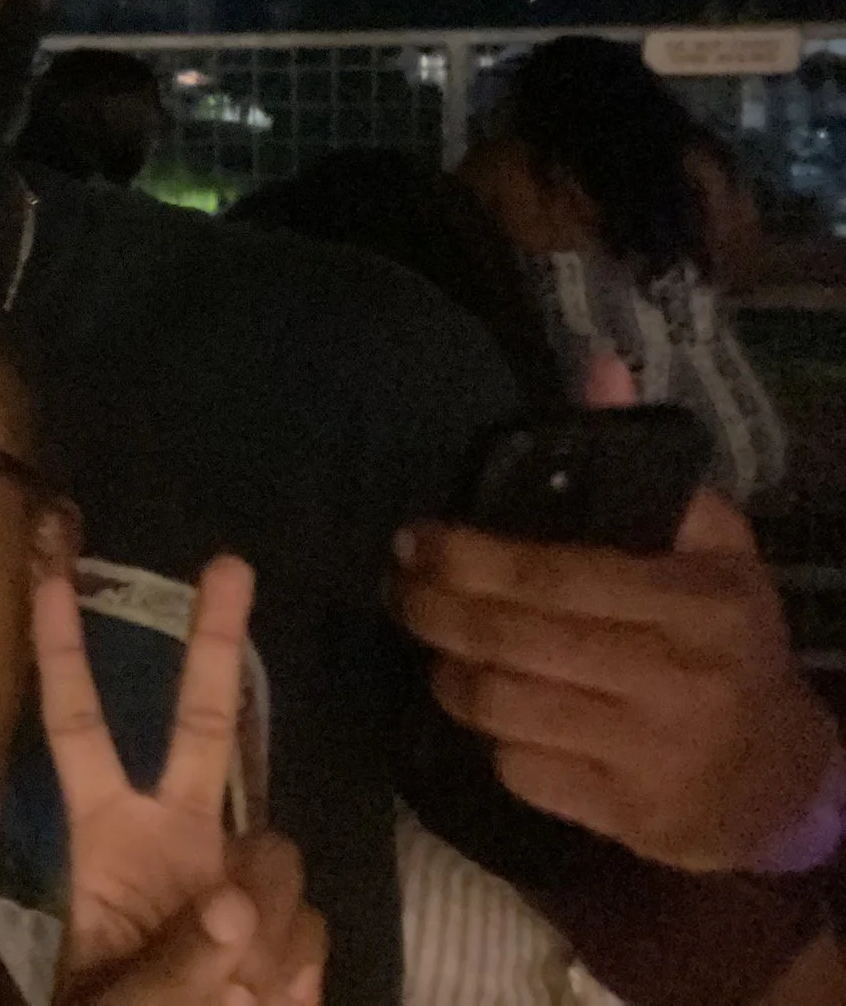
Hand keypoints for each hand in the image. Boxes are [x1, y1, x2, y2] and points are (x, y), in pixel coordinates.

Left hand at [40, 555, 323, 1003]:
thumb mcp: (116, 1004)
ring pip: (275, 853)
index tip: (47, 565)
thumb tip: (236, 901)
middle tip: (228, 564)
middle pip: (199, 722)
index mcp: (108, 835)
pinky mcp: (295, 923)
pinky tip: (259, 1001)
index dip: (61, 649)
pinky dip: (288, 974)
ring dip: (260, 926)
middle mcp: (177, 833)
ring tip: (229, 991)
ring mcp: (240, 872)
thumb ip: (171, 961)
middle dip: (216, 644)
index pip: (77, 726)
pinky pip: (309, 924)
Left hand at [394, 488, 839, 870]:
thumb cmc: (731, 643)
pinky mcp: (626, 817)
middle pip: (510, 641)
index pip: (550, 575)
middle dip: (433, 610)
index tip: (415, 539)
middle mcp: (675, 680)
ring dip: (447, 674)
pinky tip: (485, 713)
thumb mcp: (713, 547)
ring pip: (501, 709)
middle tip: (397, 590)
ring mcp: (649, 756)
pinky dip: (487, 739)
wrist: (787, 780)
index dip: (466, 557)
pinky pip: (519, 770)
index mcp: (697, 604)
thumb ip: (647, 464)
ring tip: (435, 649)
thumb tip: (596, 369)